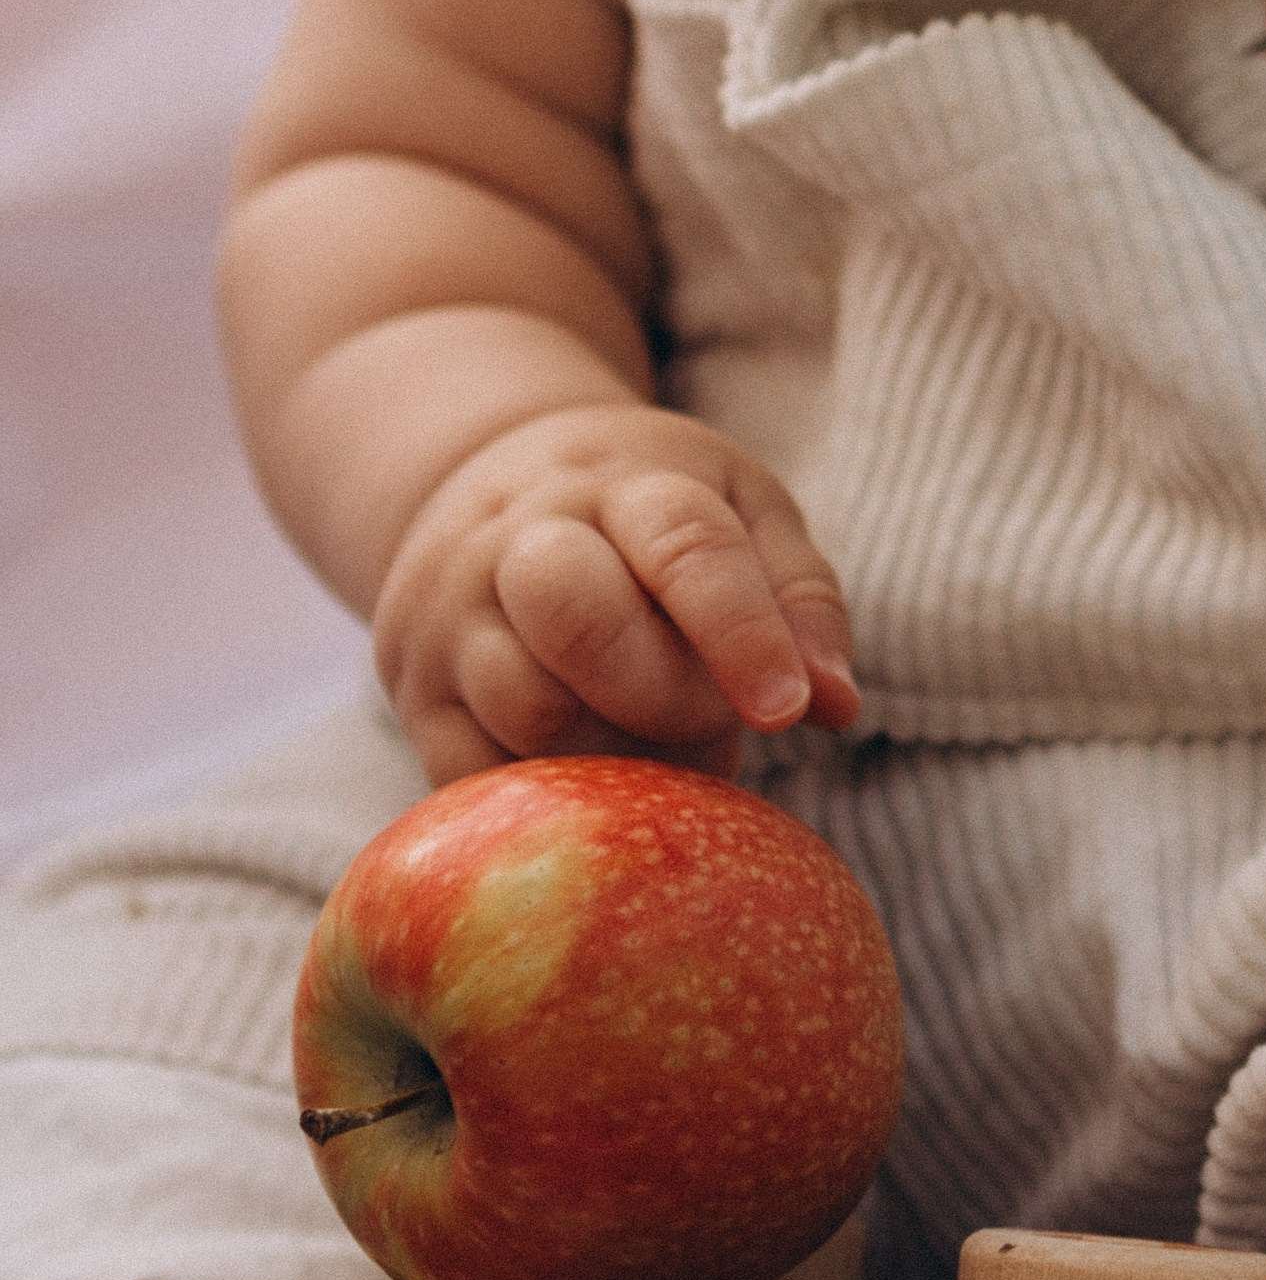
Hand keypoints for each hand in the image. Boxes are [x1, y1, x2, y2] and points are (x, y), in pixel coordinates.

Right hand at [373, 403, 859, 784]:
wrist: (491, 479)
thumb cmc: (653, 519)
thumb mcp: (743, 516)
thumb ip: (801, 602)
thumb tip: (835, 705)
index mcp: (626, 483)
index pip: (685, 545)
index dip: (741, 632)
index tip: (788, 710)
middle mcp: (522, 536)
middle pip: (576, 620)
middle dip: (664, 694)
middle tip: (707, 715)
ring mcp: (451, 616)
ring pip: (529, 712)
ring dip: (618, 755)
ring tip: (654, 736)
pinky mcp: (416, 696)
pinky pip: (478, 778)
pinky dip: (552, 800)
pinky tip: (597, 773)